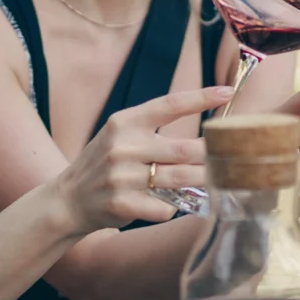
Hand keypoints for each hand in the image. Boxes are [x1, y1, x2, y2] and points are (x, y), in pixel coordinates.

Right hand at [62, 83, 235, 232]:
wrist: (68, 200)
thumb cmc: (104, 164)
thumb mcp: (119, 136)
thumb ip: (153, 130)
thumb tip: (204, 132)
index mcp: (124, 123)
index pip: (169, 105)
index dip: (201, 97)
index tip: (227, 92)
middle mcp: (123, 147)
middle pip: (184, 148)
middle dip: (212, 153)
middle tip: (231, 154)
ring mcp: (122, 177)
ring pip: (180, 178)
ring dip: (203, 180)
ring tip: (217, 179)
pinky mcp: (123, 204)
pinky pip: (164, 207)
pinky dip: (173, 208)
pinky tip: (170, 205)